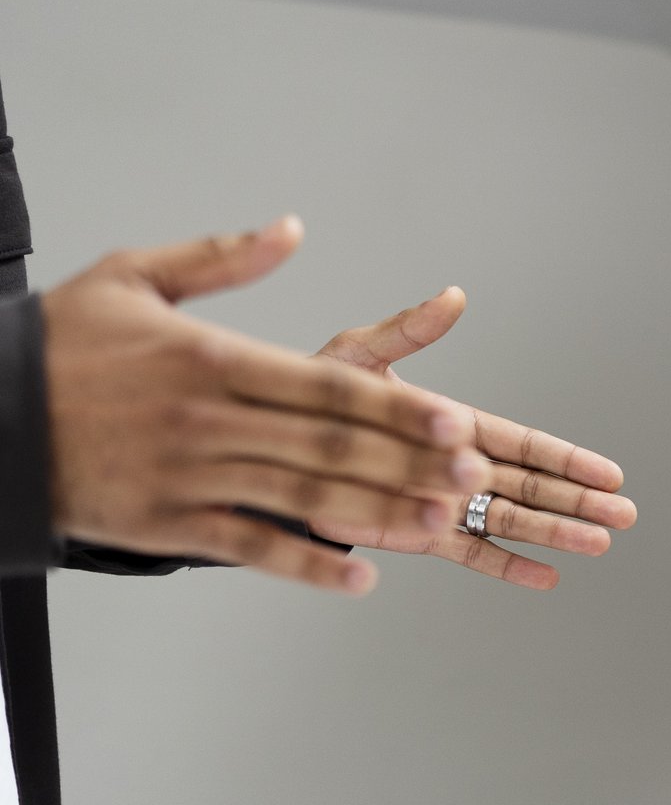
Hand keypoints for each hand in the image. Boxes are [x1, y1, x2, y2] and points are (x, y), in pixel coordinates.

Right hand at [42, 217, 487, 593]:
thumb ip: (220, 261)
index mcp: (211, 359)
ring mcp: (190, 475)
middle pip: (331, 444)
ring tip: (443, 523)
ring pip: (304, 496)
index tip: (456, 421)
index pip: (327, 386)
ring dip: (380, 512)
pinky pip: (252, 548)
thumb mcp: (131, 280)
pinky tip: (361, 575)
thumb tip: (290, 229)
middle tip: (477, 478)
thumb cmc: (59, 347)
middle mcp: (208, 420)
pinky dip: (309, 564)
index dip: (399, 409)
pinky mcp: (169, 523)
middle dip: (412, 463)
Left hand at [308, 289, 636, 589]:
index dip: (569, 460)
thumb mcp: (358, 354)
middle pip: (531, 487)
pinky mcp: (416, 533)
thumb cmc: (307, 397)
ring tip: (598, 544)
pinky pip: (468, 552)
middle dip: (579, 501)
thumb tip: (455, 297)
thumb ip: (409, 331)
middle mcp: (457, 465)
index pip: (526, 444)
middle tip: (624, 515)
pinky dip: (505, 565)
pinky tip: (547, 577)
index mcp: (456, 423)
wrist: (262, 450)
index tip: (610, 474)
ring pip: (510, 521)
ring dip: (555, 533)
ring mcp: (441, 502)